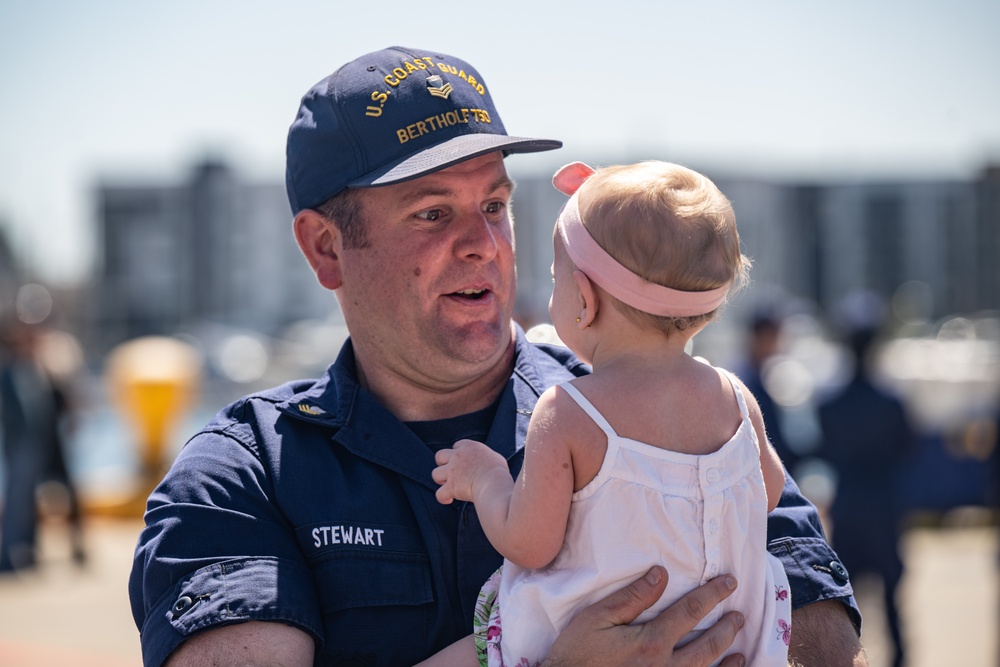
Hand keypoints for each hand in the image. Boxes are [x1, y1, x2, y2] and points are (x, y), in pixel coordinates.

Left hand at [432, 439, 509, 504]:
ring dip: (441, 480)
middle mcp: (457, 457)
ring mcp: (452, 471)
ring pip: (435, 474)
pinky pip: (439, 493)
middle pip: (440, 456)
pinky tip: (449, 499)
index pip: (456, 445)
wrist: (494, 482)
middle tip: (451, 473)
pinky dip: (443, 497)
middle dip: (443, 464)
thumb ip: (485, 457)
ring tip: (449, 485)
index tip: (463, 462)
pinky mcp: (451, 487)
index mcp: (469, 446)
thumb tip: (486, 462)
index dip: (458, 454)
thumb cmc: (499, 471)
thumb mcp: (495, 457)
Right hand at [543, 567, 745, 666]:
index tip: (729, 582)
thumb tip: (661, 574)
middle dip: (727, 628)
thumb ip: (633, 597)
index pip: (691, 611)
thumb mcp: (598, 618)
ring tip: (740, 650)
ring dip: (727, 661)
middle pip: (708, 645)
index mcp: (651, 642)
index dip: (712, 594)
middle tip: (739, 615)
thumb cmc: (578, 653)